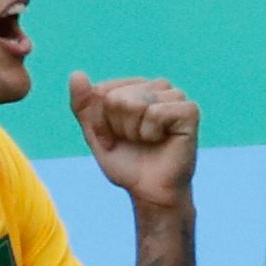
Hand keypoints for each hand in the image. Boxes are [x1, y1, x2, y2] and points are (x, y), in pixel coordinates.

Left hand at [69, 69, 196, 209]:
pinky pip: (155, 113)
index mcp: (135, 86)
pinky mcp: (189, 110)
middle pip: (116, 98)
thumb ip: (83, 105)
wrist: (149, 191)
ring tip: (148, 141)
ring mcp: (175, 96)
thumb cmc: (126, 162)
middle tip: (132, 142)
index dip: (101, 121)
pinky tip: (162, 140)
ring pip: (134, 103)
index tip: (113, 139)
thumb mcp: (95, 133)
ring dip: (134, 131)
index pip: (102, 91)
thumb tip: (76, 74)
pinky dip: (151, 133)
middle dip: (117, 127)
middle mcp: (157, 86)